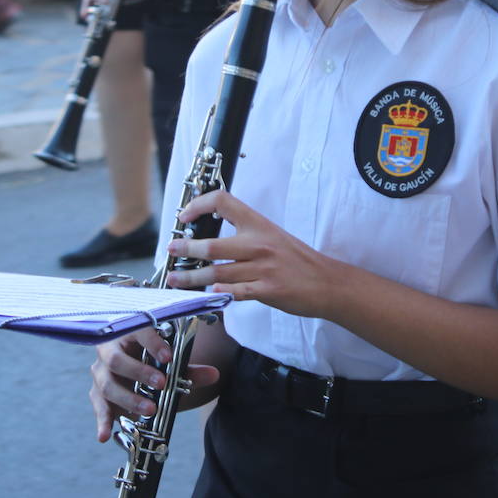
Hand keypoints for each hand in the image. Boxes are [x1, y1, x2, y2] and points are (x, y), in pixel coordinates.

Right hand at [88, 326, 220, 442]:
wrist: (135, 370)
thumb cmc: (152, 362)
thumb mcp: (170, 365)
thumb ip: (189, 370)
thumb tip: (214, 374)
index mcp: (129, 334)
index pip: (138, 333)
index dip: (152, 344)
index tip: (168, 357)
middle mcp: (109, 351)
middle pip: (116, 360)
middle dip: (139, 373)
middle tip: (161, 384)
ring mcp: (101, 373)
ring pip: (108, 385)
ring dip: (128, 399)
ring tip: (150, 409)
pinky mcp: (97, 394)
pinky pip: (99, 407)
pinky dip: (101, 421)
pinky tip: (104, 435)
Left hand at [166, 190, 343, 317]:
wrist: (327, 282)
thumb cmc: (297, 260)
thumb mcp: (273, 236)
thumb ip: (247, 233)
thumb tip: (214, 236)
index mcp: (259, 224)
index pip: (224, 202)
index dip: (199, 204)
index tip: (185, 216)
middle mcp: (258, 244)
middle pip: (213, 245)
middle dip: (186, 248)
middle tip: (171, 250)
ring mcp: (262, 269)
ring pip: (217, 273)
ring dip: (192, 278)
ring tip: (175, 280)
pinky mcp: (267, 291)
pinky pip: (236, 292)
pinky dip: (219, 294)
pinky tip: (206, 295)